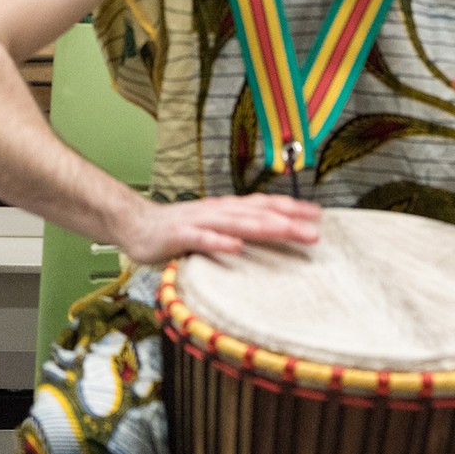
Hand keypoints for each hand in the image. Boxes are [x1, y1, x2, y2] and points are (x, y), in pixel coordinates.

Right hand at [116, 193, 321, 264]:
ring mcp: (200, 222)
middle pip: (258, 214)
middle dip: (288, 221)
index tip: (319, 216)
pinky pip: (202, 239)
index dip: (292, 208)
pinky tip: (235, 248)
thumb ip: (238, 230)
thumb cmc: (178, 229)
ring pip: (236, 223)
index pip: (266, 205)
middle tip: (315, 232)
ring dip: (263, 226)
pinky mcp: (180, 236)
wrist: (135, 223)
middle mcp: (219, 211)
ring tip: (286, 231)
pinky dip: (220, 242)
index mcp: (229, 209)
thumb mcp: (214, 226)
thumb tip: (269, 235)